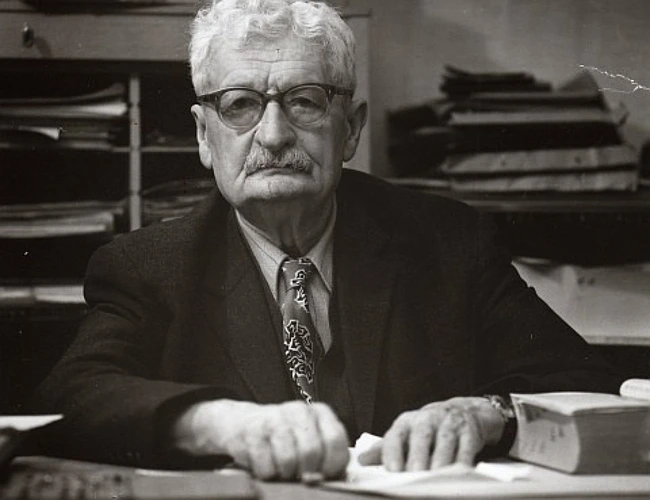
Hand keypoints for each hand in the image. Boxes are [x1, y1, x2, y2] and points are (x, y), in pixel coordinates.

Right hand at [172, 399, 348, 479]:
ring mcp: (274, 418)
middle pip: (311, 452)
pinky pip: (265, 467)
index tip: (324, 474)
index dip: (332, 464)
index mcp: (319, 412)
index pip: (335, 439)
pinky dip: (265, 473)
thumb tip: (328, 478)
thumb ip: (325, 456)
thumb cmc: (282, 437)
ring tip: (279, 465)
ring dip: (284, 473)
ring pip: (288, 461)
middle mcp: (298, 410)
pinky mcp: (252, 430)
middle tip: (297, 472)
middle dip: (305, 471)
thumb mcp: (309, 440)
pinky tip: (263, 461)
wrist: (241, 422)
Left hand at [359, 397, 504, 470]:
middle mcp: (427, 419)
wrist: (462, 412)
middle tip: (415, 472)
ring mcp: (449, 423)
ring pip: (445, 439)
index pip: (396, 434)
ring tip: (436, 474)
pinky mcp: (469, 431)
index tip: (392, 469)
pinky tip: (461, 470)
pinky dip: (464, 458)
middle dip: (418, 454)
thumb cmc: (427, 429)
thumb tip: (361, 461)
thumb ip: (385, 449)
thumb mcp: (405, 435)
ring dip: (441, 457)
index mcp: (407, 422)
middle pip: (421, 435)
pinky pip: (467, 445)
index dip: (393, 451)